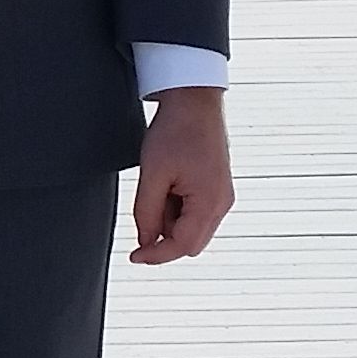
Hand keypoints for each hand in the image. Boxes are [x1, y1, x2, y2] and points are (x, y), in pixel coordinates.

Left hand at [130, 85, 231, 266]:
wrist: (194, 101)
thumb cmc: (176, 131)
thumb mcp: (153, 174)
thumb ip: (147, 213)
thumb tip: (145, 242)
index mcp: (210, 202)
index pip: (182, 246)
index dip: (156, 255)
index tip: (134, 257)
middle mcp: (222, 203)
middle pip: (190, 243)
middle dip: (164, 237)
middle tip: (145, 210)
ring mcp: (222, 196)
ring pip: (192, 229)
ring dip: (170, 220)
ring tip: (160, 184)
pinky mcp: (217, 188)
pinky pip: (196, 213)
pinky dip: (177, 208)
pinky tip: (169, 182)